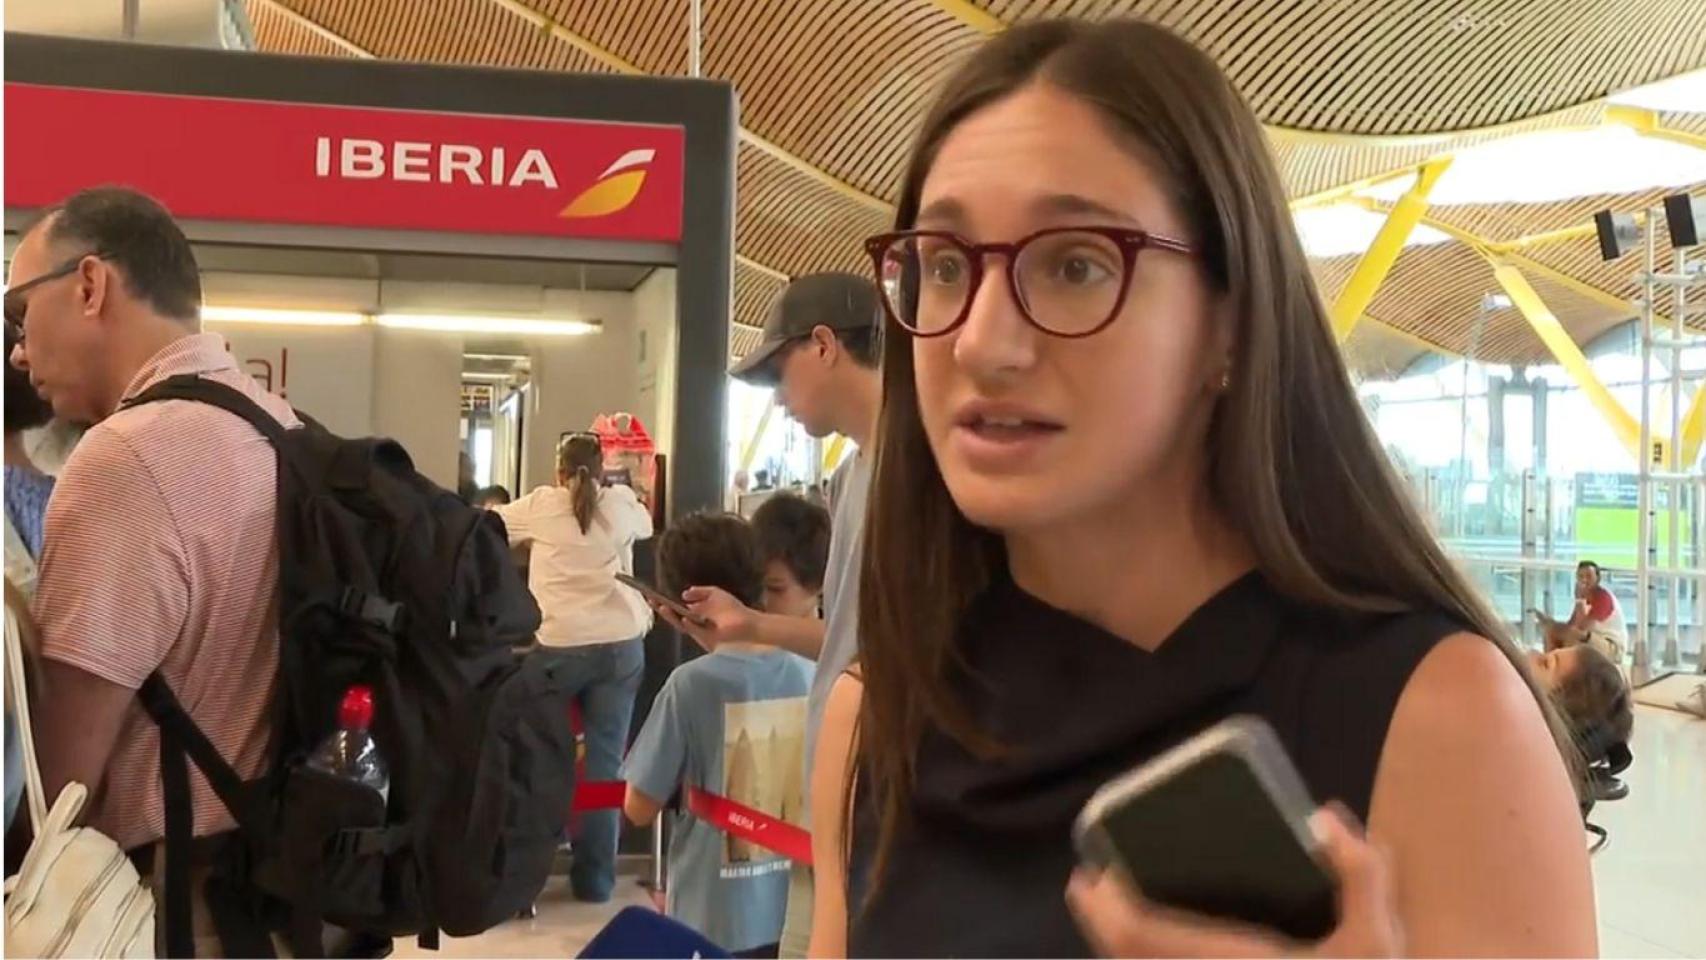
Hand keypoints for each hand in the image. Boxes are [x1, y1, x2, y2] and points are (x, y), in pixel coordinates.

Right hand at [652, 586, 757, 652]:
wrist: (748, 624)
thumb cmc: (733, 610)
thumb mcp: (715, 594)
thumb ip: (700, 592)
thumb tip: (684, 594)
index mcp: (695, 614)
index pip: (675, 609)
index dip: (663, 603)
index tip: (651, 595)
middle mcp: (693, 624)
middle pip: (673, 617)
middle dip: (661, 609)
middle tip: (650, 600)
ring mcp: (698, 632)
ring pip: (680, 625)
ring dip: (670, 616)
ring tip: (661, 606)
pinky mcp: (706, 639)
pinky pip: (695, 631)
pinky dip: (689, 625)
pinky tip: (684, 617)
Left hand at [1066, 805, 1401, 958]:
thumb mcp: (1378, 943)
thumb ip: (1361, 874)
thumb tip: (1325, 816)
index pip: (1137, 937)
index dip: (1101, 910)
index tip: (1090, 878)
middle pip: (1126, 959)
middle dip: (1101, 924)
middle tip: (1093, 889)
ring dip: (1120, 950)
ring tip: (1113, 916)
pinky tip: (1150, 952)